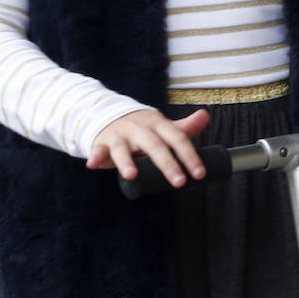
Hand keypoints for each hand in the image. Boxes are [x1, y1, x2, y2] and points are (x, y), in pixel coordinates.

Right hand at [86, 108, 210, 187]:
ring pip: (123, 148)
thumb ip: (184, 128)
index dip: (189, 156)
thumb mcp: (163, 127)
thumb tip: (205, 116)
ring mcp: (120, 135)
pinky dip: (95, 157)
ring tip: (131, 175)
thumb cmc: (143, 129)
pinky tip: (93, 166)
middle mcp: (139, 128)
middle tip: (179, 182)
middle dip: (167, 164)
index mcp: (158, 124)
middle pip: (154, 145)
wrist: (111, 116)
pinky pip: (98, 150)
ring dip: (126, 161)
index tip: (199, 174)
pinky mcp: (102, 142)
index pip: (177, 138)